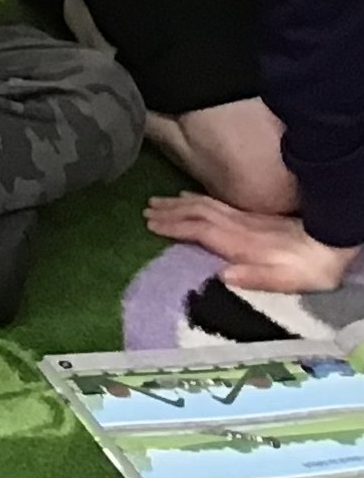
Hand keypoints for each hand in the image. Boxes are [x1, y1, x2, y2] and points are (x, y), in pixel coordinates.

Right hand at [146, 195, 358, 293]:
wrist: (332, 244)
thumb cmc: (308, 269)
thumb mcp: (286, 280)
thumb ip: (255, 277)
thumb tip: (222, 276)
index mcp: (240, 243)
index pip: (199, 230)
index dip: (174, 227)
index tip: (150, 224)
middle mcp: (237, 227)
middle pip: (197, 213)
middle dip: (170, 210)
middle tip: (145, 208)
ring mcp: (244, 219)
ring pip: (204, 205)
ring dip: (179, 202)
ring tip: (157, 200)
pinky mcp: (251, 217)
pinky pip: (216, 203)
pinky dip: (197, 198)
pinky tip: (189, 196)